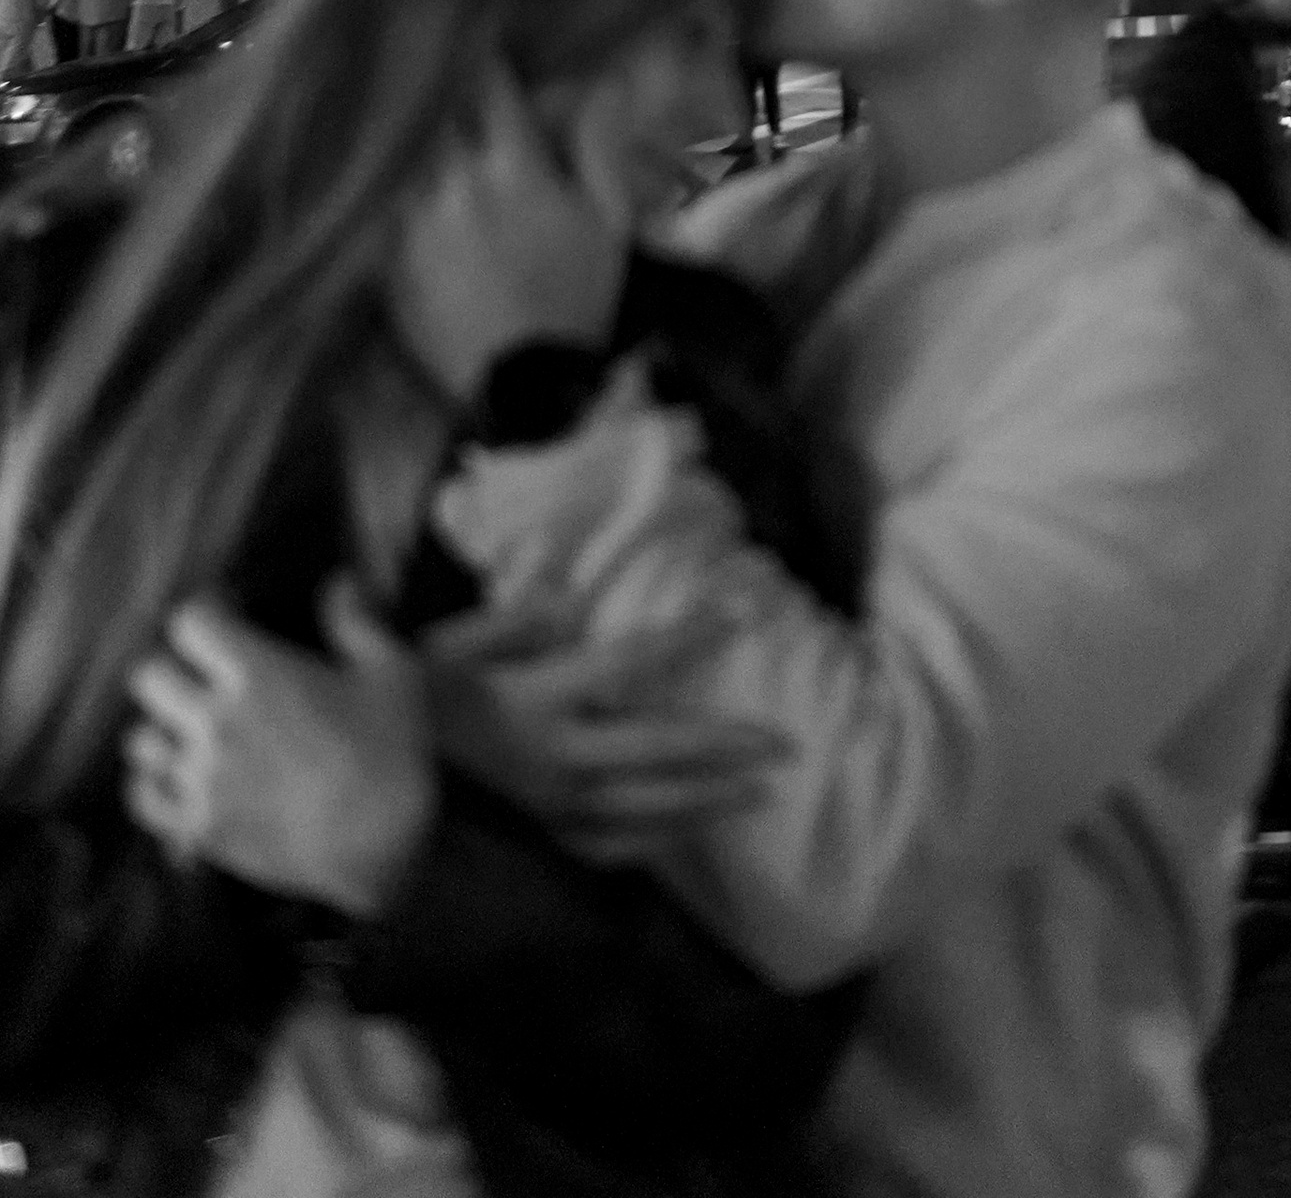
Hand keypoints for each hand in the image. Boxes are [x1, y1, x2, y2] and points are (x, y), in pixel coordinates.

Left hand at [124, 578, 434, 914]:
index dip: (205, 614)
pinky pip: (143, 797)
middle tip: (204, 677)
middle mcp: (218, 722)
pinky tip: (181, 777)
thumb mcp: (391, 670)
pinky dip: (154, 783)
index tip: (226, 619)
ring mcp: (203, 779)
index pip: (190, 623)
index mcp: (259, 674)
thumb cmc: (392, 750)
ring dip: (162, 728)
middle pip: (149, 676)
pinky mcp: (199, 826)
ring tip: (192, 731)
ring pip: (141, 739)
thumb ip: (355, 620)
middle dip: (173, 668)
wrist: (380, 843)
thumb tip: (337, 581)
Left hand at [386, 62, 626, 408]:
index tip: (484, 37)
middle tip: (430, 60)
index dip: (486, 55)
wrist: (530, 387)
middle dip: (435, 81)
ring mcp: (414, 222)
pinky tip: (368, 172)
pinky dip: (378, 182)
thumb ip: (599, 146)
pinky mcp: (388, 262)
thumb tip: (604, 82)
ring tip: (391, 103)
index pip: (491, 84)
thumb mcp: (608, 221)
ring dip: (402, 126)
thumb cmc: (579, 297)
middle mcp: (457, 182)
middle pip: (432, 107)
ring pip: (397, 149)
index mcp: (516, 166)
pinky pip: (374, 204)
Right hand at [420, 591, 793, 865]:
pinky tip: (688, 834)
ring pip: (649, 809)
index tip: (738, 614)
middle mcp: (557, 761)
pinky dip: (656, 841)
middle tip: (786, 744)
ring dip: (711, 800)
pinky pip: (611, 849)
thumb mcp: (442, 648)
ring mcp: (551, 812)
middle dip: (728, 746)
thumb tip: (564, 592)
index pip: (630, 660)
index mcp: (537, 700)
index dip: (689, 635)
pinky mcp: (538, 845)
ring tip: (764, 793)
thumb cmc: (399, 715)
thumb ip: (507, 619)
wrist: (355, 804)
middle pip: (661, 749)